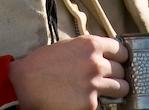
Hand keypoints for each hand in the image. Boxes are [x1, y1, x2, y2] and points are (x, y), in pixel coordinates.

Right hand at [9, 35, 127, 109]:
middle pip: (122, 70)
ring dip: (116, 90)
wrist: (26, 82)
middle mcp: (96, 63)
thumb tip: (105, 55)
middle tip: (109, 78)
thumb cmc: (44, 62)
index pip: (122, 50)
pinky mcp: (90, 104)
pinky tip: (85, 98)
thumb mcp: (69, 46)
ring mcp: (94, 84)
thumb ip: (89, 50)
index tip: (119, 61)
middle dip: (117, 74)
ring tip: (106, 90)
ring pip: (122, 88)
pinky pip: (104, 103)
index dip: (121, 57)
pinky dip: (97, 102)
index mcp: (91, 44)